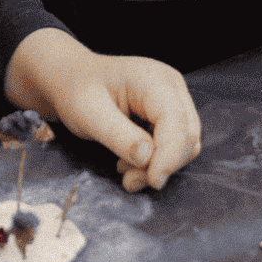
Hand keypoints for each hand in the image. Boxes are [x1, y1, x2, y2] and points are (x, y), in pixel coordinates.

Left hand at [5, 29, 201, 193]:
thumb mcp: (90, 114)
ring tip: (125, 171)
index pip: (176, 121)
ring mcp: (174, 101)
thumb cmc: (78, 91)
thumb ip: (119, 136)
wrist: (73, 80)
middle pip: (188, 135)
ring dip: (159, 166)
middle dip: (164, 164)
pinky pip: (175, 145)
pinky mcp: (169, 116)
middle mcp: (171, 88)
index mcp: (154, 79)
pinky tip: (130, 162)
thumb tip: (148, 159)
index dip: (169, 155)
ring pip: (186, 144)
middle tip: (129, 180)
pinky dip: (156, 161)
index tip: (152, 181)